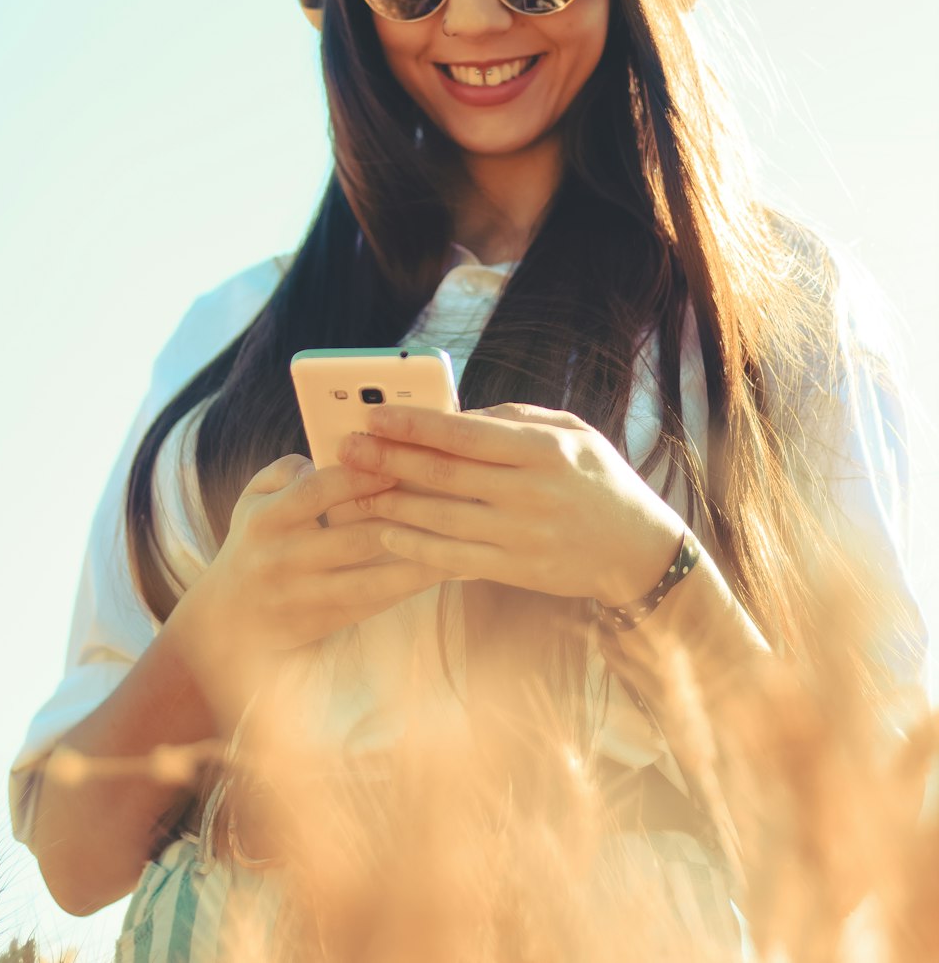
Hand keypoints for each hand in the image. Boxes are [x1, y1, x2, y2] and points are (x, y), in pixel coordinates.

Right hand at [169, 454, 453, 721]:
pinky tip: (446, 569)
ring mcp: (304, 597)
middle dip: (405, 516)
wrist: (228, 620)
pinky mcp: (323, 623)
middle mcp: (283, 559)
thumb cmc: (254, 541)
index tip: (399, 461)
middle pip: (354, 537)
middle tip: (452, 497)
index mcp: (266, 518)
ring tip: (463, 538)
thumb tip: (331, 456)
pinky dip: (411, 585)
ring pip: (373, 578)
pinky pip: (375, 603)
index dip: (360, 477)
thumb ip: (287, 470)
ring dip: (420, 558)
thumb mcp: (254, 499)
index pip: (318, 492)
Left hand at [339, 403, 684, 604]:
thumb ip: (511, 419)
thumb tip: (451, 416)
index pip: (466, 434)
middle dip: (388, 460)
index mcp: (544, 449)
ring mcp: (523, 535)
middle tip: (347, 448)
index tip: (375, 416)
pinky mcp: (517, 570)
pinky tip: (385, 530)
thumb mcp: (570, 431)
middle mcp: (532, 492)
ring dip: (390, 503)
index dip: (414, 425)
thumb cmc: (597, 478)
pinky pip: (454, 558)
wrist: (638, 549)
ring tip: (353, 489)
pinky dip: (415, 545)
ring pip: (441, 518)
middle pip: (444, 474)